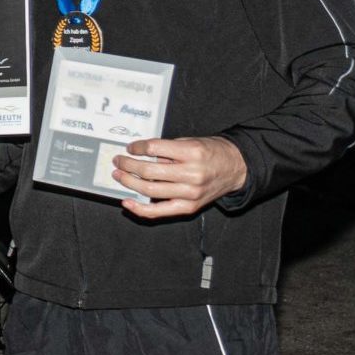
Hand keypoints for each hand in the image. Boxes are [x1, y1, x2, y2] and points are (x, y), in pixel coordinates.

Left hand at [113, 135, 248, 218]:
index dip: (137, 148)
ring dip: (129, 182)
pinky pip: (158, 211)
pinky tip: (127, 202)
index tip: (130, 148)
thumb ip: (168, 149)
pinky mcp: (189, 207)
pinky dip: (139, 208)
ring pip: (150, 190)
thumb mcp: (191, 142)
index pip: (154, 149)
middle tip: (118, 161)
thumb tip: (140, 155)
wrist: (236, 168)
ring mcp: (190, 193)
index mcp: (192, 152)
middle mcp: (192, 173)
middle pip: (149, 171)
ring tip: (119, 175)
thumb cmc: (211, 153)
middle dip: (128, 165)